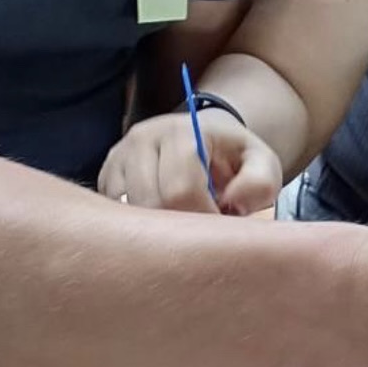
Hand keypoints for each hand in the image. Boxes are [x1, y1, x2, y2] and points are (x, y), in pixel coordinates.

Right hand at [97, 111, 283, 214]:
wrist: (206, 138)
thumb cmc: (233, 157)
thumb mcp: (262, 163)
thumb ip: (260, 183)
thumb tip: (231, 204)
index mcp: (182, 132)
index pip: (181, 190)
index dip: (202, 219)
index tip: (218, 225)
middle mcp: (142, 140)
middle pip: (150, 204)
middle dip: (179, 229)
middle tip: (199, 233)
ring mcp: (118, 158)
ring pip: (125, 214)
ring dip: (155, 232)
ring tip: (180, 229)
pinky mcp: (105, 177)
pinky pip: (112, 216)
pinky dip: (136, 229)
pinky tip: (159, 226)